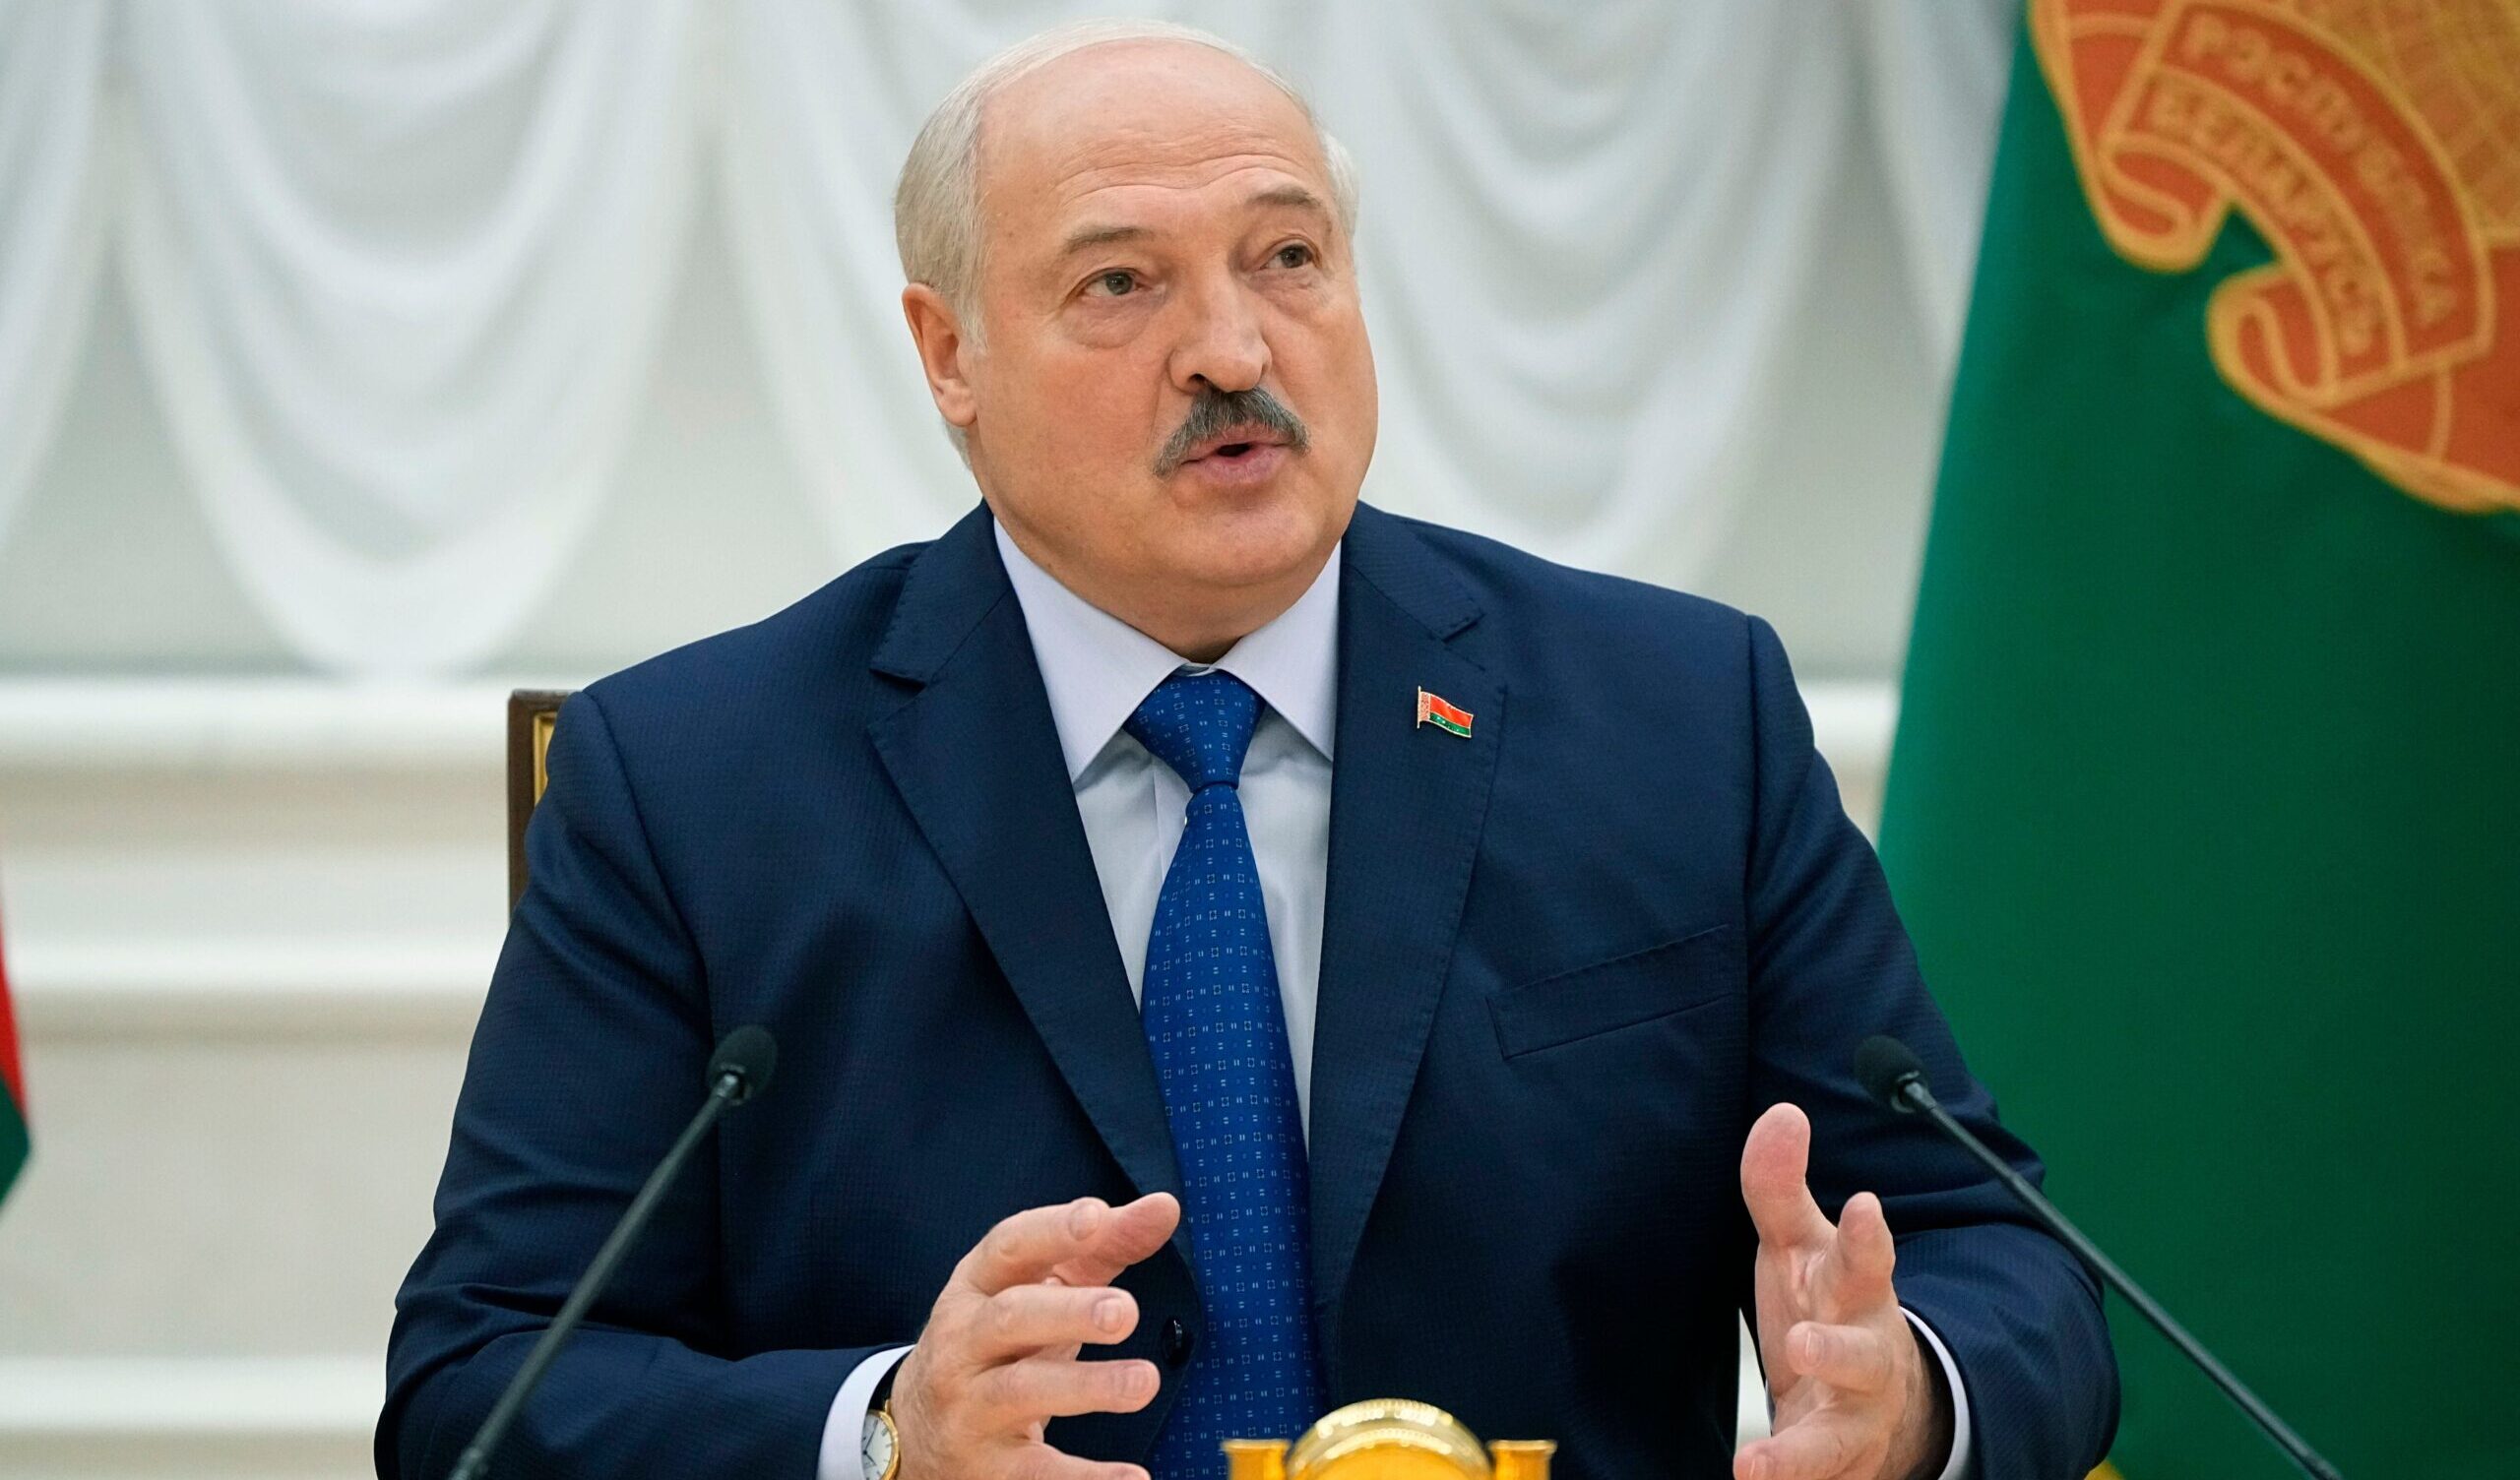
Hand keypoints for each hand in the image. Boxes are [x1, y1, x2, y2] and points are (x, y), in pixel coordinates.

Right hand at [891, 1193, 1181, 1479]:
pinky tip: (1133, 1478)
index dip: (1051, 1230)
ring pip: (1020, 1390)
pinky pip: (1036, 1471)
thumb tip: (1164, 1208)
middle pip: (1011, 1318)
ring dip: (1085, 1387)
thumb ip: (1101, 1247)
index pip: (1009, 1247)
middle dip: (1068, 1311)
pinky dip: (1084, 1478)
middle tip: (1125, 1312)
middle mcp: (965, 1340)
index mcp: (978, 1286)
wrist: (915, 1431)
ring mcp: (970, 1403)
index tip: (1096, 1218)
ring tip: (1143, 1382)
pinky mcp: (987, 1465)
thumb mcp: (1037, 1288)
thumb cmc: (999, 1343)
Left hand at [1736, 1104, 1950, 1479]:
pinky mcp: (1836, 1468)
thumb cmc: (1830, 1309)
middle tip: (1803, 1343)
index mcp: (1857, 1294)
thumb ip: (1780, 1186)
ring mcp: (1854, 1422)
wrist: (1879, 1407)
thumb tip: (1781, 1113)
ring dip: (1800, 1455)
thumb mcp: (1801, 1247)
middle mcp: (1865, 1359)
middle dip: (1838, 1351)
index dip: (1869, 1237)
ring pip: (1838, 1442)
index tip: (1865, 1207)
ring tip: (1758, 1465)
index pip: (1869, 1260)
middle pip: (1863, 1356)